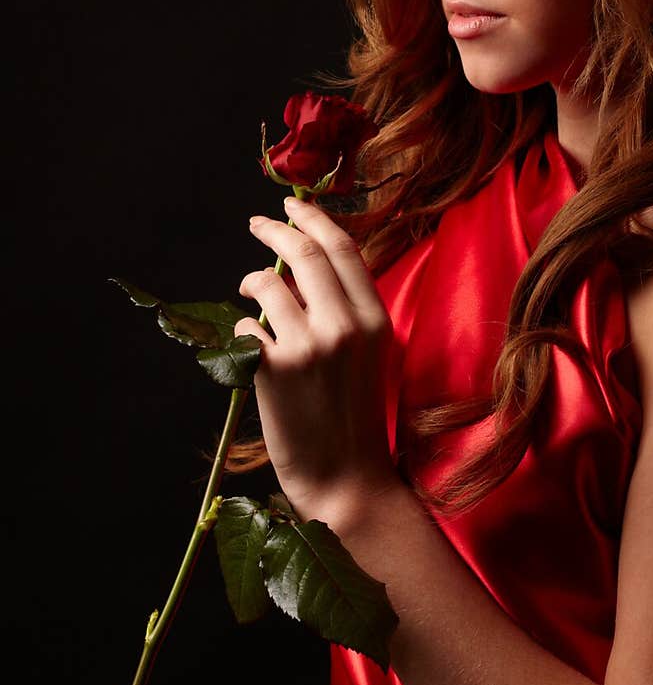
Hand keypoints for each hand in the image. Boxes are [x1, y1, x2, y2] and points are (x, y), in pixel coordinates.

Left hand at [235, 198, 397, 523]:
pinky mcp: (274, 370)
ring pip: (267, 284)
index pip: (343, 249)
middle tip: (258, 223)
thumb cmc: (356, 418)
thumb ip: (348, 311)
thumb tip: (306, 267)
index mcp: (376, 320)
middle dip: (275, 228)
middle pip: (304, 253)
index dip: (312, 219)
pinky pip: (246, 326)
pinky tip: (253, 348)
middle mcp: (345, 326)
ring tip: (249, 292)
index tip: (292, 206)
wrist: (345, 479)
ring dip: (252, 281)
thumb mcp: (371, 356)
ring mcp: (309, 347)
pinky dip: (243, 330)